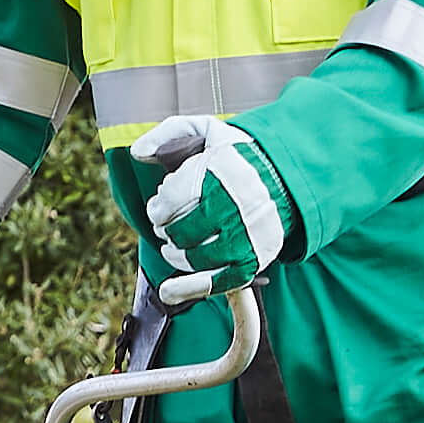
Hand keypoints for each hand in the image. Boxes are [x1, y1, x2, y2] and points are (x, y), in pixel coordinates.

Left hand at [133, 114, 291, 306]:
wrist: (287, 177)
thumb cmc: (238, 156)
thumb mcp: (206, 131)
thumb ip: (168, 133)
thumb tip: (136, 153)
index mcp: (222, 173)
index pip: (170, 200)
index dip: (157, 207)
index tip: (160, 207)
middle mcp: (235, 207)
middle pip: (180, 231)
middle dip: (165, 230)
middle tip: (168, 225)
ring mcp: (247, 237)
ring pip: (194, 258)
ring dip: (174, 255)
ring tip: (173, 246)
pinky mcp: (254, 260)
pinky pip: (216, 283)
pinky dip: (188, 290)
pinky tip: (168, 292)